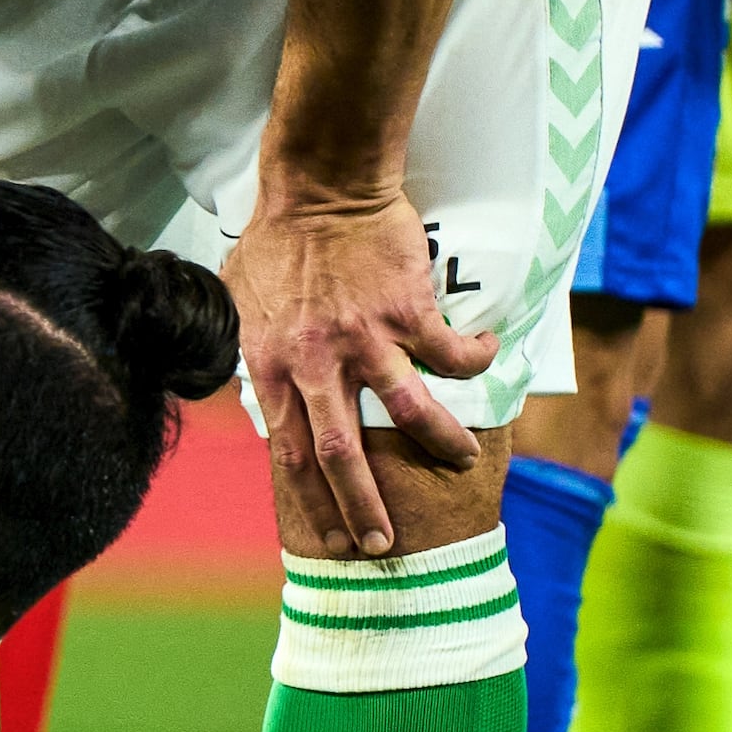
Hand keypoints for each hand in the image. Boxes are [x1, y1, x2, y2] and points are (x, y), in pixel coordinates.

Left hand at [224, 185, 492, 556]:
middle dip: (364, 505)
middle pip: (341, 452)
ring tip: (462, 463)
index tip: (331, 535)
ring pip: (412, 413)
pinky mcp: (409, 312)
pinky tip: (490, 355)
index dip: (310, 500)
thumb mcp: (241, 303)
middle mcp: (317, 363)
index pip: (288, 451)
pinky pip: (453, 355)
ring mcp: (366, 340)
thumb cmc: (277, 241)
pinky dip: (477, 361)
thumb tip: (259, 388)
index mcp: (274, 366)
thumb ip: (255, 351)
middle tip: (385, 545)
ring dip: (442, 444)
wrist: (320, 187)